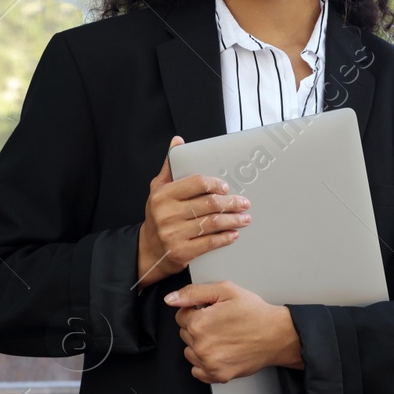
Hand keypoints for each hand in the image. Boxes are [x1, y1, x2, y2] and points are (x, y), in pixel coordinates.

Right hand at [135, 136, 250, 288]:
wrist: (149, 250)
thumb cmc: (157, 216)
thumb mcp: (158, 189)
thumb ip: (170, 166)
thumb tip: (177, 141)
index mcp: (164, 195)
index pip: (197, 182)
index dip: (215, 184)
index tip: (226, 187)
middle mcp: (167, 213)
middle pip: (209, 203)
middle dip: (231, 203)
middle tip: (244, 203)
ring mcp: (174, 234)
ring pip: (212, 223)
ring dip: (233, 220)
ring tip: (244, 218)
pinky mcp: (181, 251)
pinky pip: (209, 242)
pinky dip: (225, 237)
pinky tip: (233, 233)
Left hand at [164, 280, 302, 382]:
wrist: (277, 335)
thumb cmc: (254, 312)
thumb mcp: (225, 290)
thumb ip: (194, 293)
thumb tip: (171, 299)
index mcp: (199, 323)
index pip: (180, 316)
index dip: (196, 310)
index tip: (212, 312)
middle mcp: (201, 346)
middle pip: (184, 334)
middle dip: (198, 327)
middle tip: (220, 323)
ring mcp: (208, 364)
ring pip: (190, 352)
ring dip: (200, 345)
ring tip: (222, 337)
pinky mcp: (218, 376)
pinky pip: (197, 371)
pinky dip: (205, 363)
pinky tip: (220, 352)